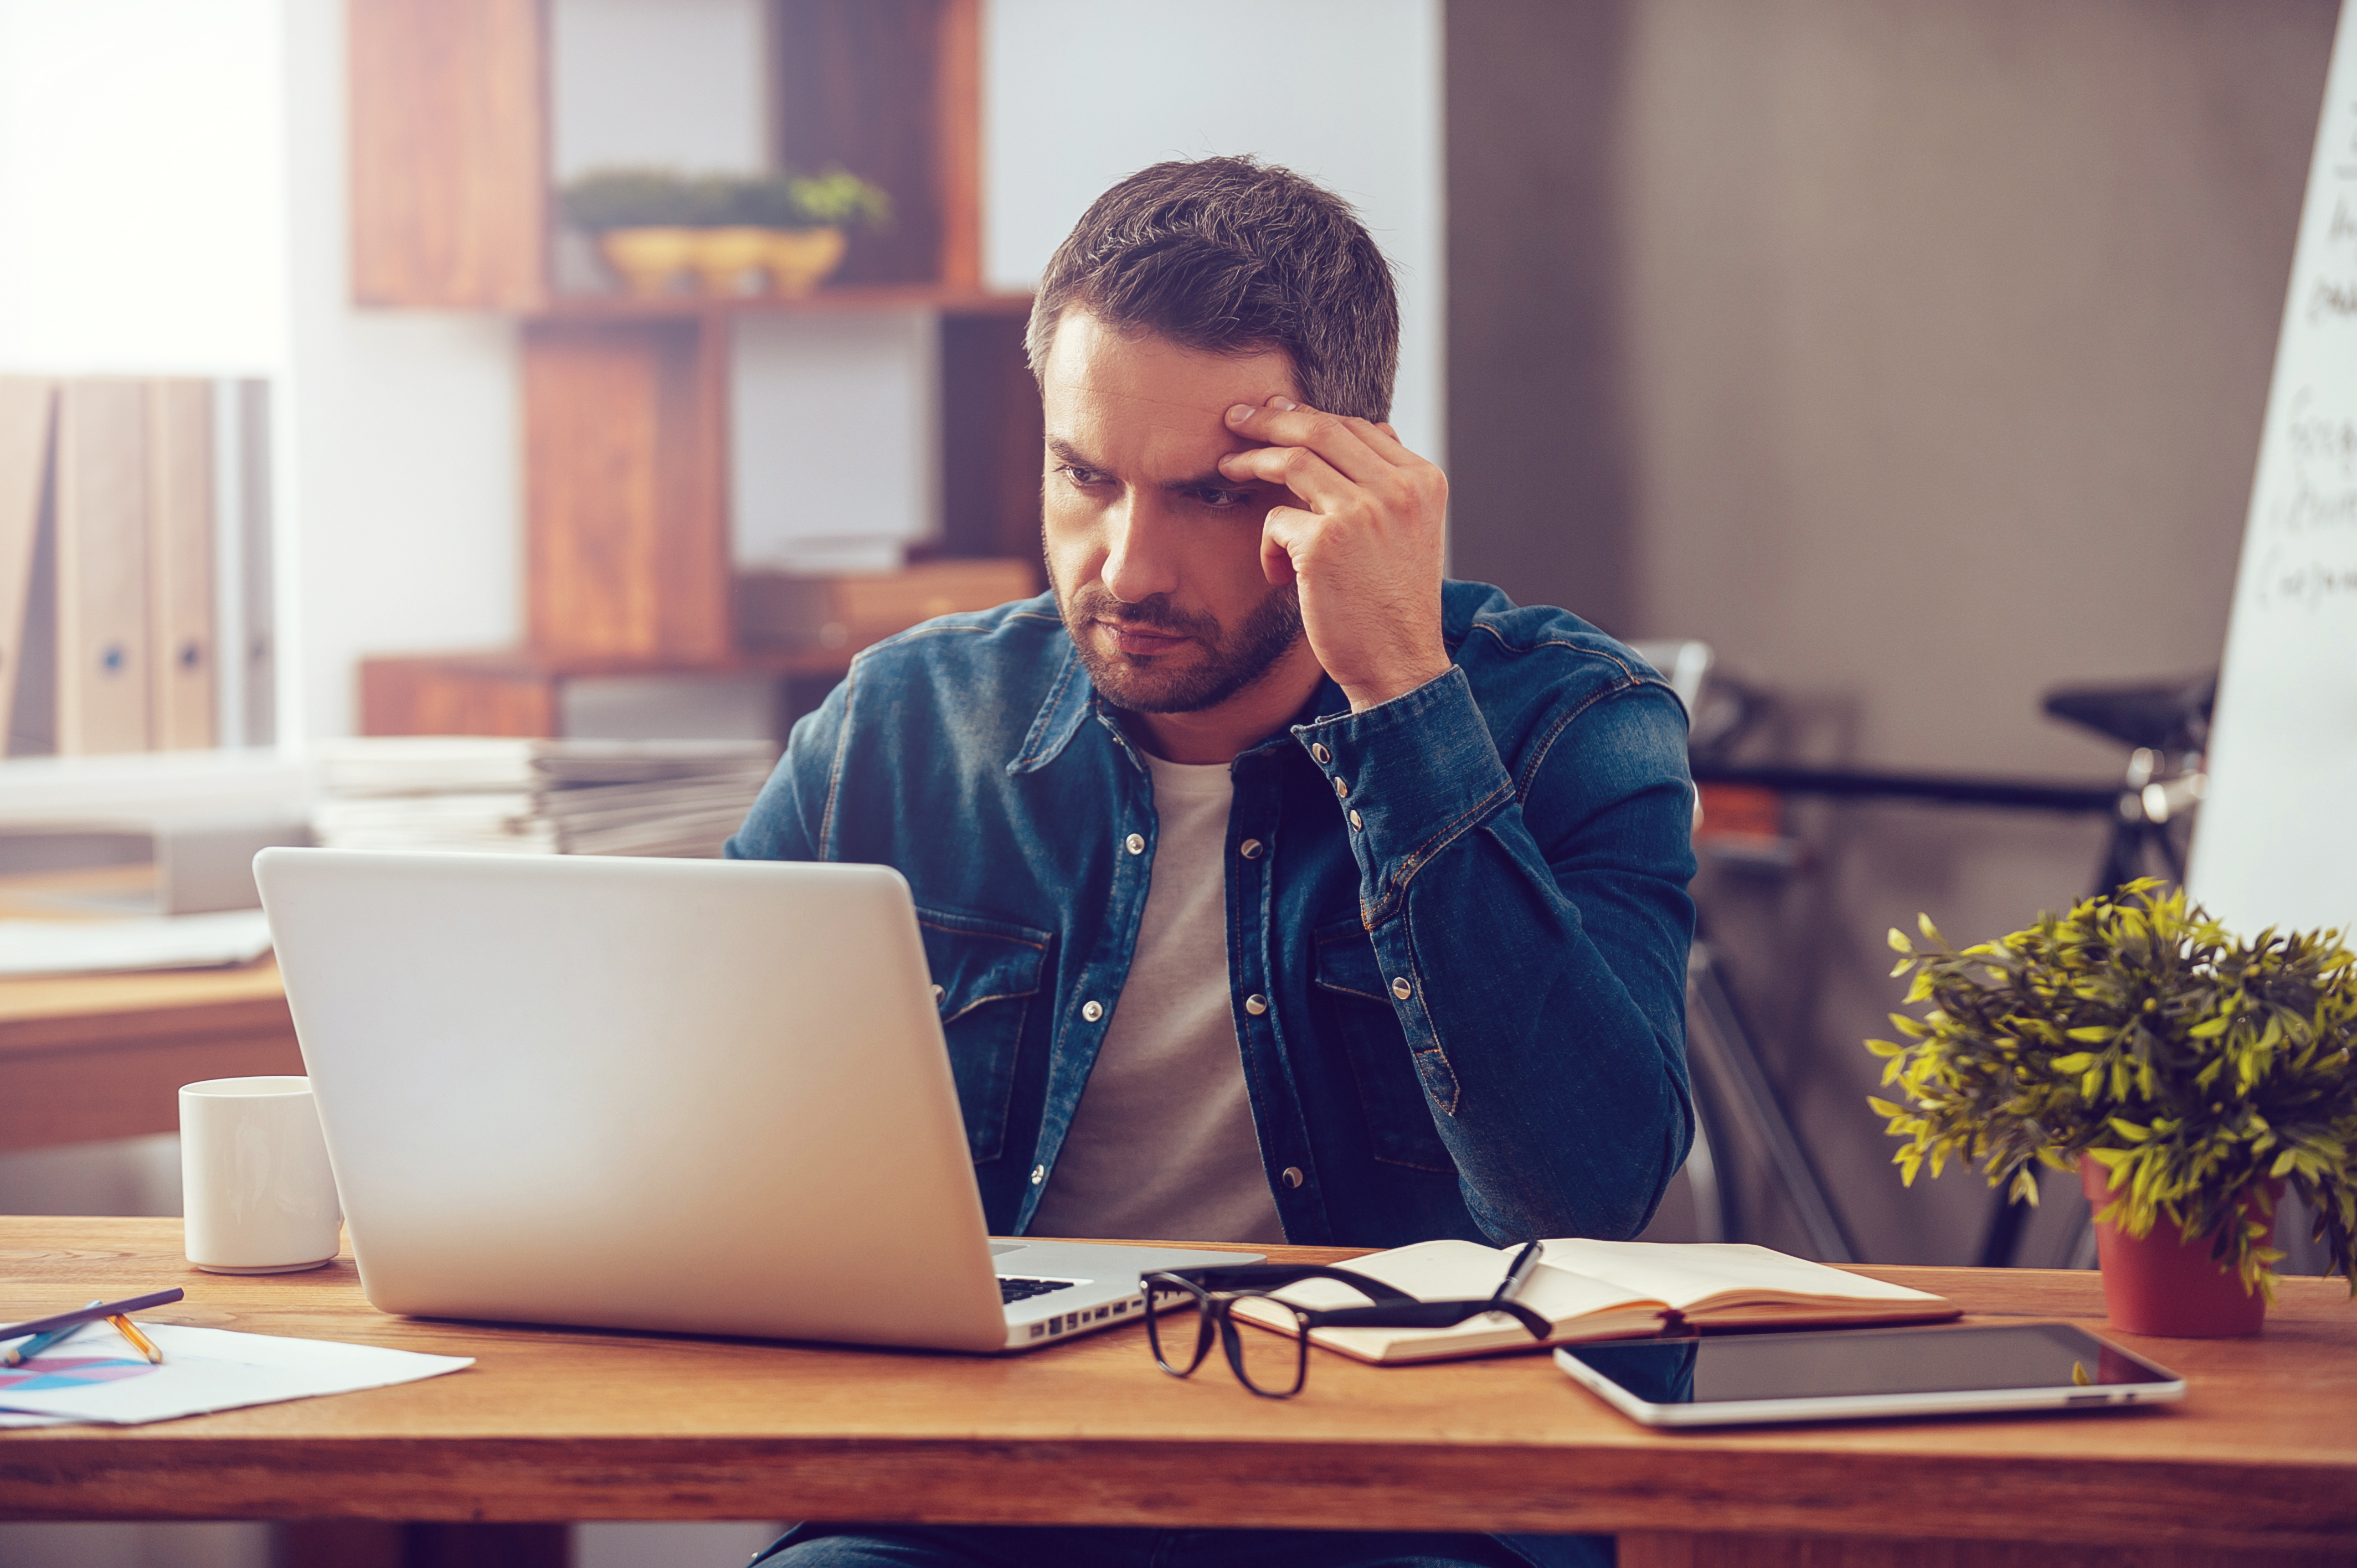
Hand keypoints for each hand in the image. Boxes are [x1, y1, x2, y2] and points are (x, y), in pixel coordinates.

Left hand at [1218, 396, 1450, 711]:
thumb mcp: (1409, 533)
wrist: (1399, 665)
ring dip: (1251, 460)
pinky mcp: (1326, 542)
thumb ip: (1387, 486)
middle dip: (1271, 419)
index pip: (1360, 427)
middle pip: (1323, 429)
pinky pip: (1275, 520)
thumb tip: (1365, 429)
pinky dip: (1268, 546)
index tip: (1276, 413)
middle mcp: (1399, 488)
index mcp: (1423, 481)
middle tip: (1235, 417)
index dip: (1311, 416)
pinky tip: (1280, 576)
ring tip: (1225, 467)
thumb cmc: (1393, 605)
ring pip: (1293, 461)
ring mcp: (1363, 511)